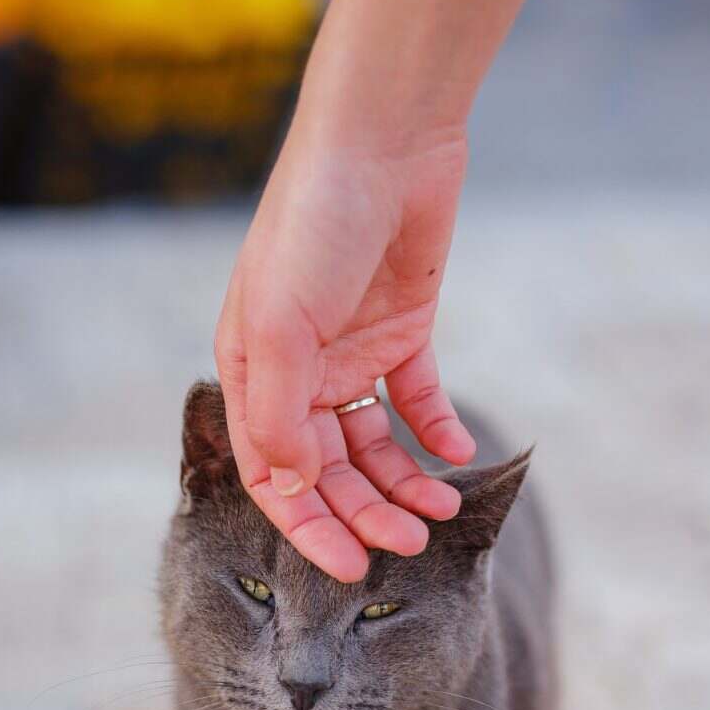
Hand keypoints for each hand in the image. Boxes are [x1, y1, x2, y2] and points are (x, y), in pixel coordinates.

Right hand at [215, 128, 476, 582]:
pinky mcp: (402, 331)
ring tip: (440, 513)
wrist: (383, 140)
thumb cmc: (312, 225)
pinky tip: (457, 455)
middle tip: (409, 545)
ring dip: (401, 483)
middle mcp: (297, 371)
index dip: (307, 526)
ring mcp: (350, 352)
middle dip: (364, 513)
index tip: (347, 568)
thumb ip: (281, 414)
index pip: (274, 475)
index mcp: (253, 373)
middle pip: (327, 469)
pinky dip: (435, 430)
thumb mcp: (282, 326)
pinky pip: (416, 400)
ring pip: (373, 445)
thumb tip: (290, 489)